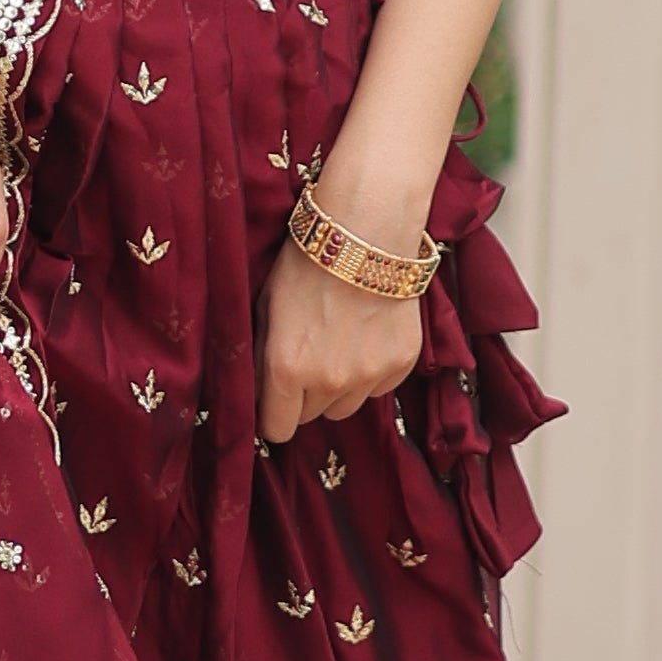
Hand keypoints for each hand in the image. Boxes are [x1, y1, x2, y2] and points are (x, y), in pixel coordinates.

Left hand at [257, 237, 428, 449]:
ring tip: (337, 346)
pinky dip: (370, 372)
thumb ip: (263, 356)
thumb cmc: (307, 262)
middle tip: (308, 358)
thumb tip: (260, 389)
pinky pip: (378, 388)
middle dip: (304, 396)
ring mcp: (369, 375)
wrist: (366, 231)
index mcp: (286, 368)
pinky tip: (365, 336)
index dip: (273, 415)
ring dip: (338, 387)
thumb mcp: (266, 307)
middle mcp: (329, 380)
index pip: (276, 429)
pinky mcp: (401, 363)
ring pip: (346, 406)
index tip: (276, 400)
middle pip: (312, 417)